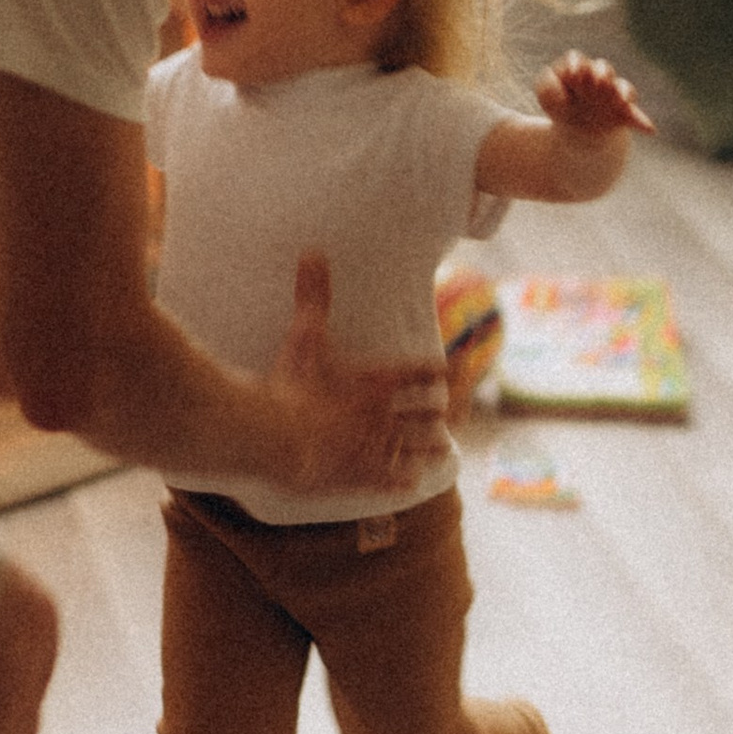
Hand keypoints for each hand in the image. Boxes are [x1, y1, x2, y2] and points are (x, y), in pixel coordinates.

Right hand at [267, 251, 448, 494]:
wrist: (278, 439)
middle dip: (438, 414)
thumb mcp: (304, 334)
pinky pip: (388, 480)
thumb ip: (313, 295)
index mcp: (376, 379)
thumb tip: (313, 250)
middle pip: (423, 414)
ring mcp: (373, 449)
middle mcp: (384, 414)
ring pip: (413, 448)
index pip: (418, 372)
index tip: (454, 370)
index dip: (437, 372)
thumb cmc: (291, 384)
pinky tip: (411, 483)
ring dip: (429, 447)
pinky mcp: (357, 478)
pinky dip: (401, 480)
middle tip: (453, 413)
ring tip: (443, 447)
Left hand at [536, 53, 651, 142]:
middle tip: (599, 81)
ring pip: (623, 87)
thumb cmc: (560, 105)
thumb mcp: (547, 97)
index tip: (573, 75)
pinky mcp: (624, 112)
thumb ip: (547, 87)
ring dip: (623, 92)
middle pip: (603, 68)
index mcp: (578, 70)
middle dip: (602, 72)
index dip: (576, 65)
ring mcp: (613, 94)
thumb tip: (562, 95)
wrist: (575, 129)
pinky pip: (635, 115)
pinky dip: (642, 121)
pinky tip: (650, 130)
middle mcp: (599, 78)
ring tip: (622, 100)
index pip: (578, 60)